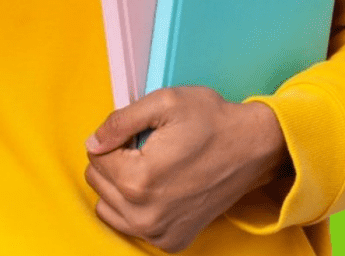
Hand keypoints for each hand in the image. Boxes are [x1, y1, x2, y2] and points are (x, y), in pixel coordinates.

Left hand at [84, 86, 289, 252]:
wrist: (251, 148)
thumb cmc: (211, 121)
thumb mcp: (165, 101)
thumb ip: (121, 121)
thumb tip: (93, 142)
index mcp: (140, 180)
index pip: (95, 156)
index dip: (115, 137)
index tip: (140, 133)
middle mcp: (145, 216)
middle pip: (98, 182)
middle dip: (116, 160)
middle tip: (148, 147)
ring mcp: (159, 233)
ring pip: (108, 207)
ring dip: (121, 185)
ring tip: (152, 165)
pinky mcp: (171, 242)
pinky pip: (129, 225)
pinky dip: (136, 206)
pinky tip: (160, 186)